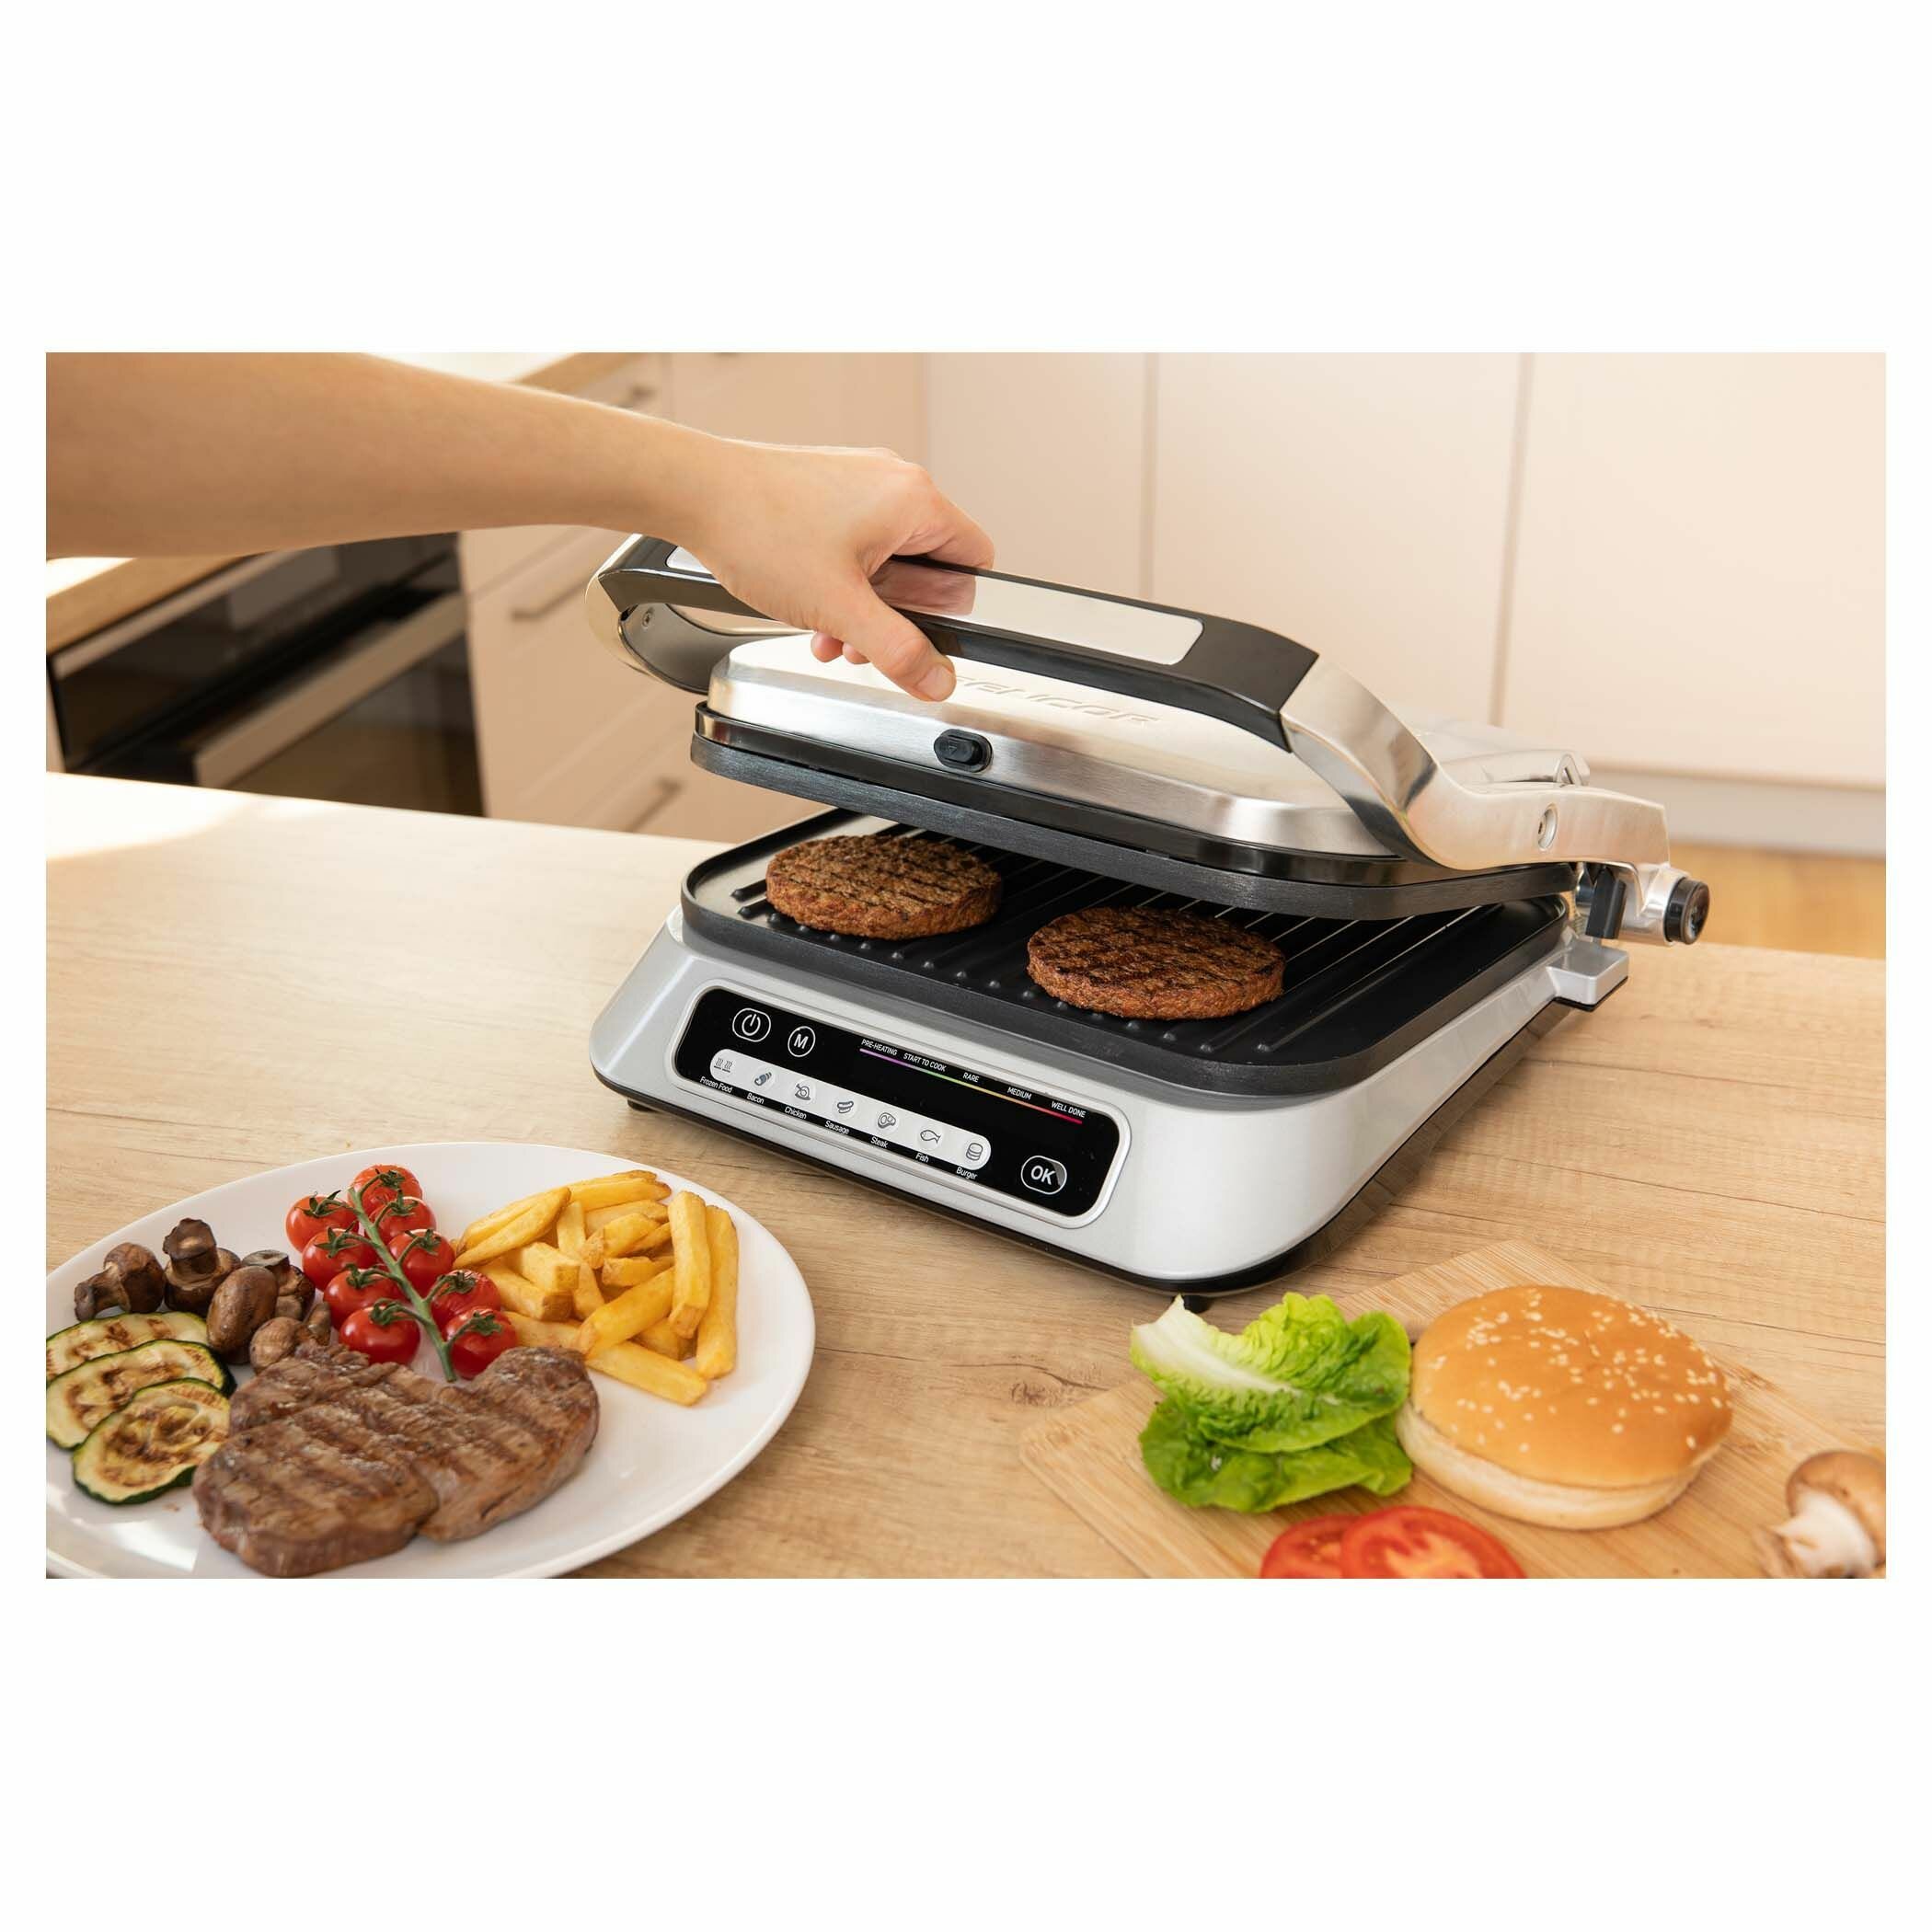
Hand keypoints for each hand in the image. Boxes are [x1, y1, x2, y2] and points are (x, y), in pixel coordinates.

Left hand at [677, 440, 992, 699]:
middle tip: (857, 635)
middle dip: (894, 615)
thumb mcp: (840, 609)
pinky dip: (839, 581)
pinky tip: (808, 605)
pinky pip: (856, 544)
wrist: (695, 493)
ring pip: (888, 561)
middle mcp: (894, 482)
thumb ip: (898, 651)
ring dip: (861, 605)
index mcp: (916, 501)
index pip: (974, 564)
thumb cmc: (760, 531)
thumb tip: (938, 679)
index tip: (914, 633)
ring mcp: (860, 481)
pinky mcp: (829, 489)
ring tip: (825, 628)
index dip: (950, 611)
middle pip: (929, 567)